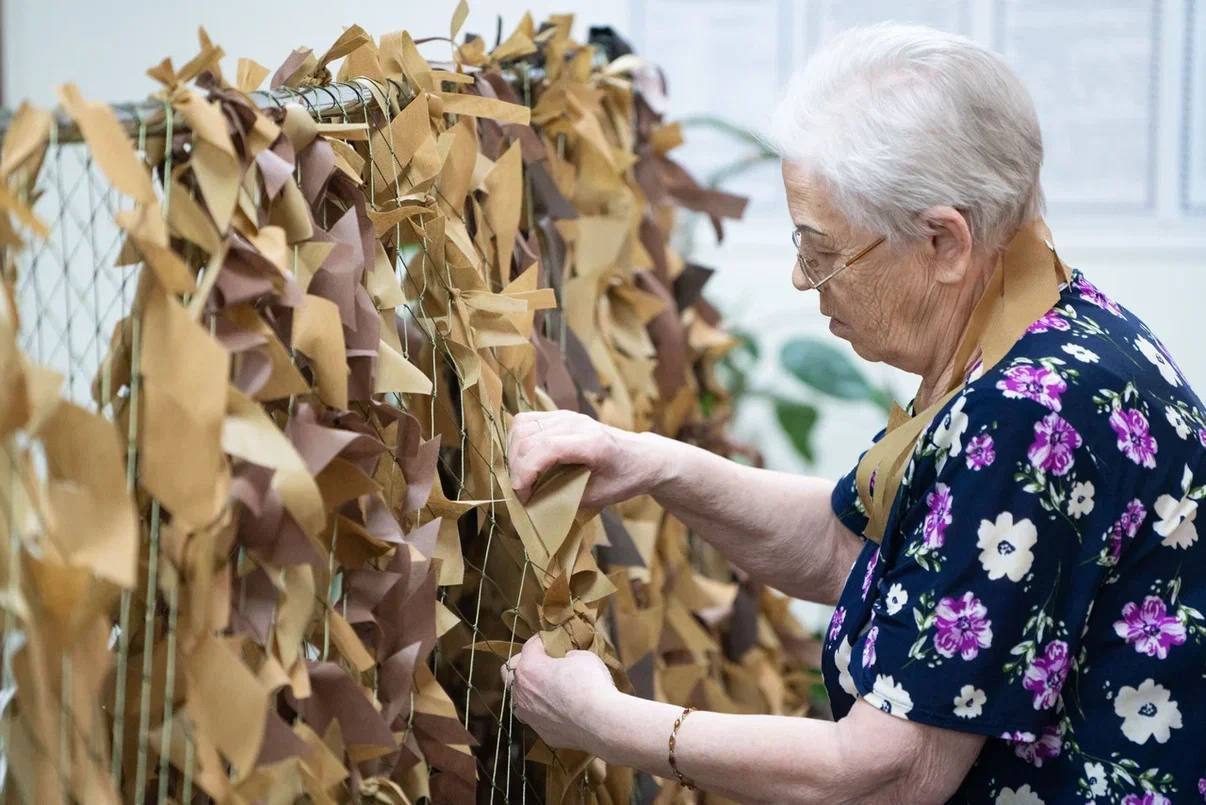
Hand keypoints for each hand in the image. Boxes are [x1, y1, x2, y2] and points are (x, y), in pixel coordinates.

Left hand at [499, 634, 617, 752]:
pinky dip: (545, 713)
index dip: (542, 641)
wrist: (600, 722)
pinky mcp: (543, 733)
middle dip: (524, 666)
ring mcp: (530, 716)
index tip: (552, 640)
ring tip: (548, 690)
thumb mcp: (583, 657)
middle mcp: (522, 692)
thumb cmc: (590, 684)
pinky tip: (561, 711)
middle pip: (510, 673)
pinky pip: (538, 719)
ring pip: (520, 700)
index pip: (529, 647)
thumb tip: (567, 660)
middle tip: (543, 664)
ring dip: (530, 693)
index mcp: (528, 668)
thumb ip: (569, 656)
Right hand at [506, 410, 667, 506]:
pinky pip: (526, 421)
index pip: (546, 448)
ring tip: (523, 477)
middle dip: (517, 467)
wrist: (642, 457)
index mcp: (592, 443)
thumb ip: (566, 497)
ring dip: (514, 454)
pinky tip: (525, 460)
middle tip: (524, 492)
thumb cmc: (625, 479)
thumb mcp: (600, 497)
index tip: (523, 496)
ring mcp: (567, 415)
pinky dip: (517, 441)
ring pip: (522, 425)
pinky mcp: (560, 414)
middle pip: (528, 436)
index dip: (526, 472)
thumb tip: (532, 502)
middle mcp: (577, 423)